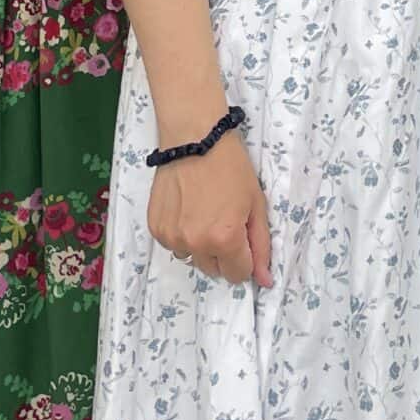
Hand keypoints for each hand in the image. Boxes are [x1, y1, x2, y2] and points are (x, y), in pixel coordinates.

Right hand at [147, 133, 272, 287]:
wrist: (194, 138)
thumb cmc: (231, 167)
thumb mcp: (255, 204)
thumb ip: (260, 246)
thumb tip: (264, 281)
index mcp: (225, 240)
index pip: (238, 274)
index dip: (244, 257)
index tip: (242, 237)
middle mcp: (196, 244)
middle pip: (214, 270)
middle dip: (223, 253)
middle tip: (224, 221)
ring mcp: (172, 237)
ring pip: (192, 258)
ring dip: (200, 245)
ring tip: (204, 213)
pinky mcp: (156, 228)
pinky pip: (173, 245)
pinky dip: (182, 234)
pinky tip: (187, 209)